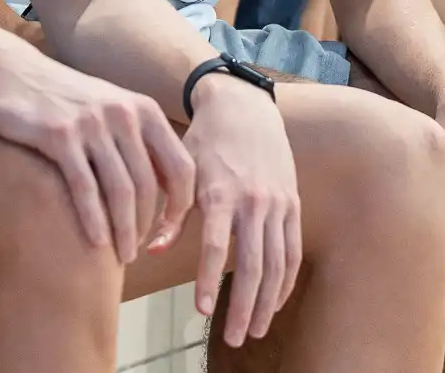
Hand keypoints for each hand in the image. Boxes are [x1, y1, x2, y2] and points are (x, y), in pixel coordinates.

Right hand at [0, 50, 194, 265]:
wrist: (11, 74)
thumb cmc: (63, 100)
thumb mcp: (110, 110)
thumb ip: (138, 142)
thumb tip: (166, 189)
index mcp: (144, 109)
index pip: (180, 166)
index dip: (180, 206)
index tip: (168, 232)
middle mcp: (124, 114)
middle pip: (148, 185)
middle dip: (145, 226)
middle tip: (136, 253)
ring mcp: (92, 124)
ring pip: (120, 190)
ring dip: (123, 231)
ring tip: (121, 257)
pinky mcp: (60, 135)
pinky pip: (84, 187)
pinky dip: (94, 220)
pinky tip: (96, 243)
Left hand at [183, 75, 302, 347]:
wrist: (245, 106)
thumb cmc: (205, 140)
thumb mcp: (181, 168)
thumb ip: (170, 213)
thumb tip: (153, 251)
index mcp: (221, 192)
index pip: (216, 247)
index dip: (209, 281)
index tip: (201, 311)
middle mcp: (254, 201)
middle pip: (252, 265)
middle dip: (242, 306)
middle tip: (231, 338)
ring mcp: (277, 204)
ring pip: (276, 264)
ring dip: (266, 302)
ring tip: (253, 331)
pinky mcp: (291, 204)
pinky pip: (292, 251)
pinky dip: (285, 281)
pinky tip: (274, 303)